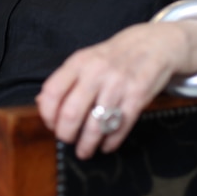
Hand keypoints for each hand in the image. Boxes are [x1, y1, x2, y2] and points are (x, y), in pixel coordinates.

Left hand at [35, 20, 196, 158]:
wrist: (155, 44)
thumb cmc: (115, 55)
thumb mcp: (87, 59)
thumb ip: (65, 80)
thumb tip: (42, 103)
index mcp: (79, 62)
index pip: (52, 92)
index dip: (47, 114)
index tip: (51, 124)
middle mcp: (97, 72)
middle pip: (71, 114)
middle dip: (66, 135)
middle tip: (67, 141)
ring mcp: (118, 85)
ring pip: (95, 126)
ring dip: (87, 145)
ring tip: (84, 151)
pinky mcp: (138, 97)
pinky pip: (119, 127)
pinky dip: (110, 142)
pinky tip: (106, 145)